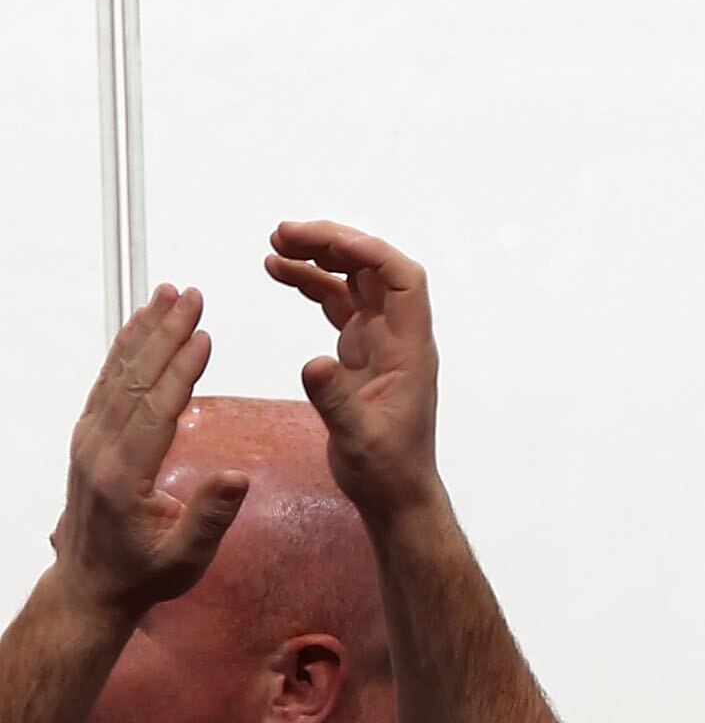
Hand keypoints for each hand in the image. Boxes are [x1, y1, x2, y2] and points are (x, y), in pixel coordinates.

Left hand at [49, 285, 248, 622]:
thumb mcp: (185, 559)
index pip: (155, 411)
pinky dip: (122, 350)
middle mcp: (100, 453)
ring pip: (116, 376)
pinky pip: (105, 385)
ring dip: (142, 332)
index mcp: (124, 478)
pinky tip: (138, 327)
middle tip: (190, 296)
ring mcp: (89, 444)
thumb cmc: (142, 574)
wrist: (90, 589)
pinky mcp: (88, 440)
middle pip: (134, 381)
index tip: (203, 335)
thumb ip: (210, 517)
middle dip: (163, 334)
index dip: (180, 371)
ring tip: (165, 295)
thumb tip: (238, 478)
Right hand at [266, 222, 444, 526]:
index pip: (403, 280)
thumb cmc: (386, 468)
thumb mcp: (358, 439)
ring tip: (275, 244)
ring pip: (353, 282)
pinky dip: (311, 284)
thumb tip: (312, 362)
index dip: (370, 253)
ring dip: (319, 259)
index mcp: (410, 347)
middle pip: (374, 270)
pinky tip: (280, 271)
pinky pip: (337, 304)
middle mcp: (398, 335)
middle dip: (335, 244)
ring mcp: (379, 339)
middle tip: (285, 232)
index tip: (326, 240)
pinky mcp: (359, 350)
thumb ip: (336, 400)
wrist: (392, 490)